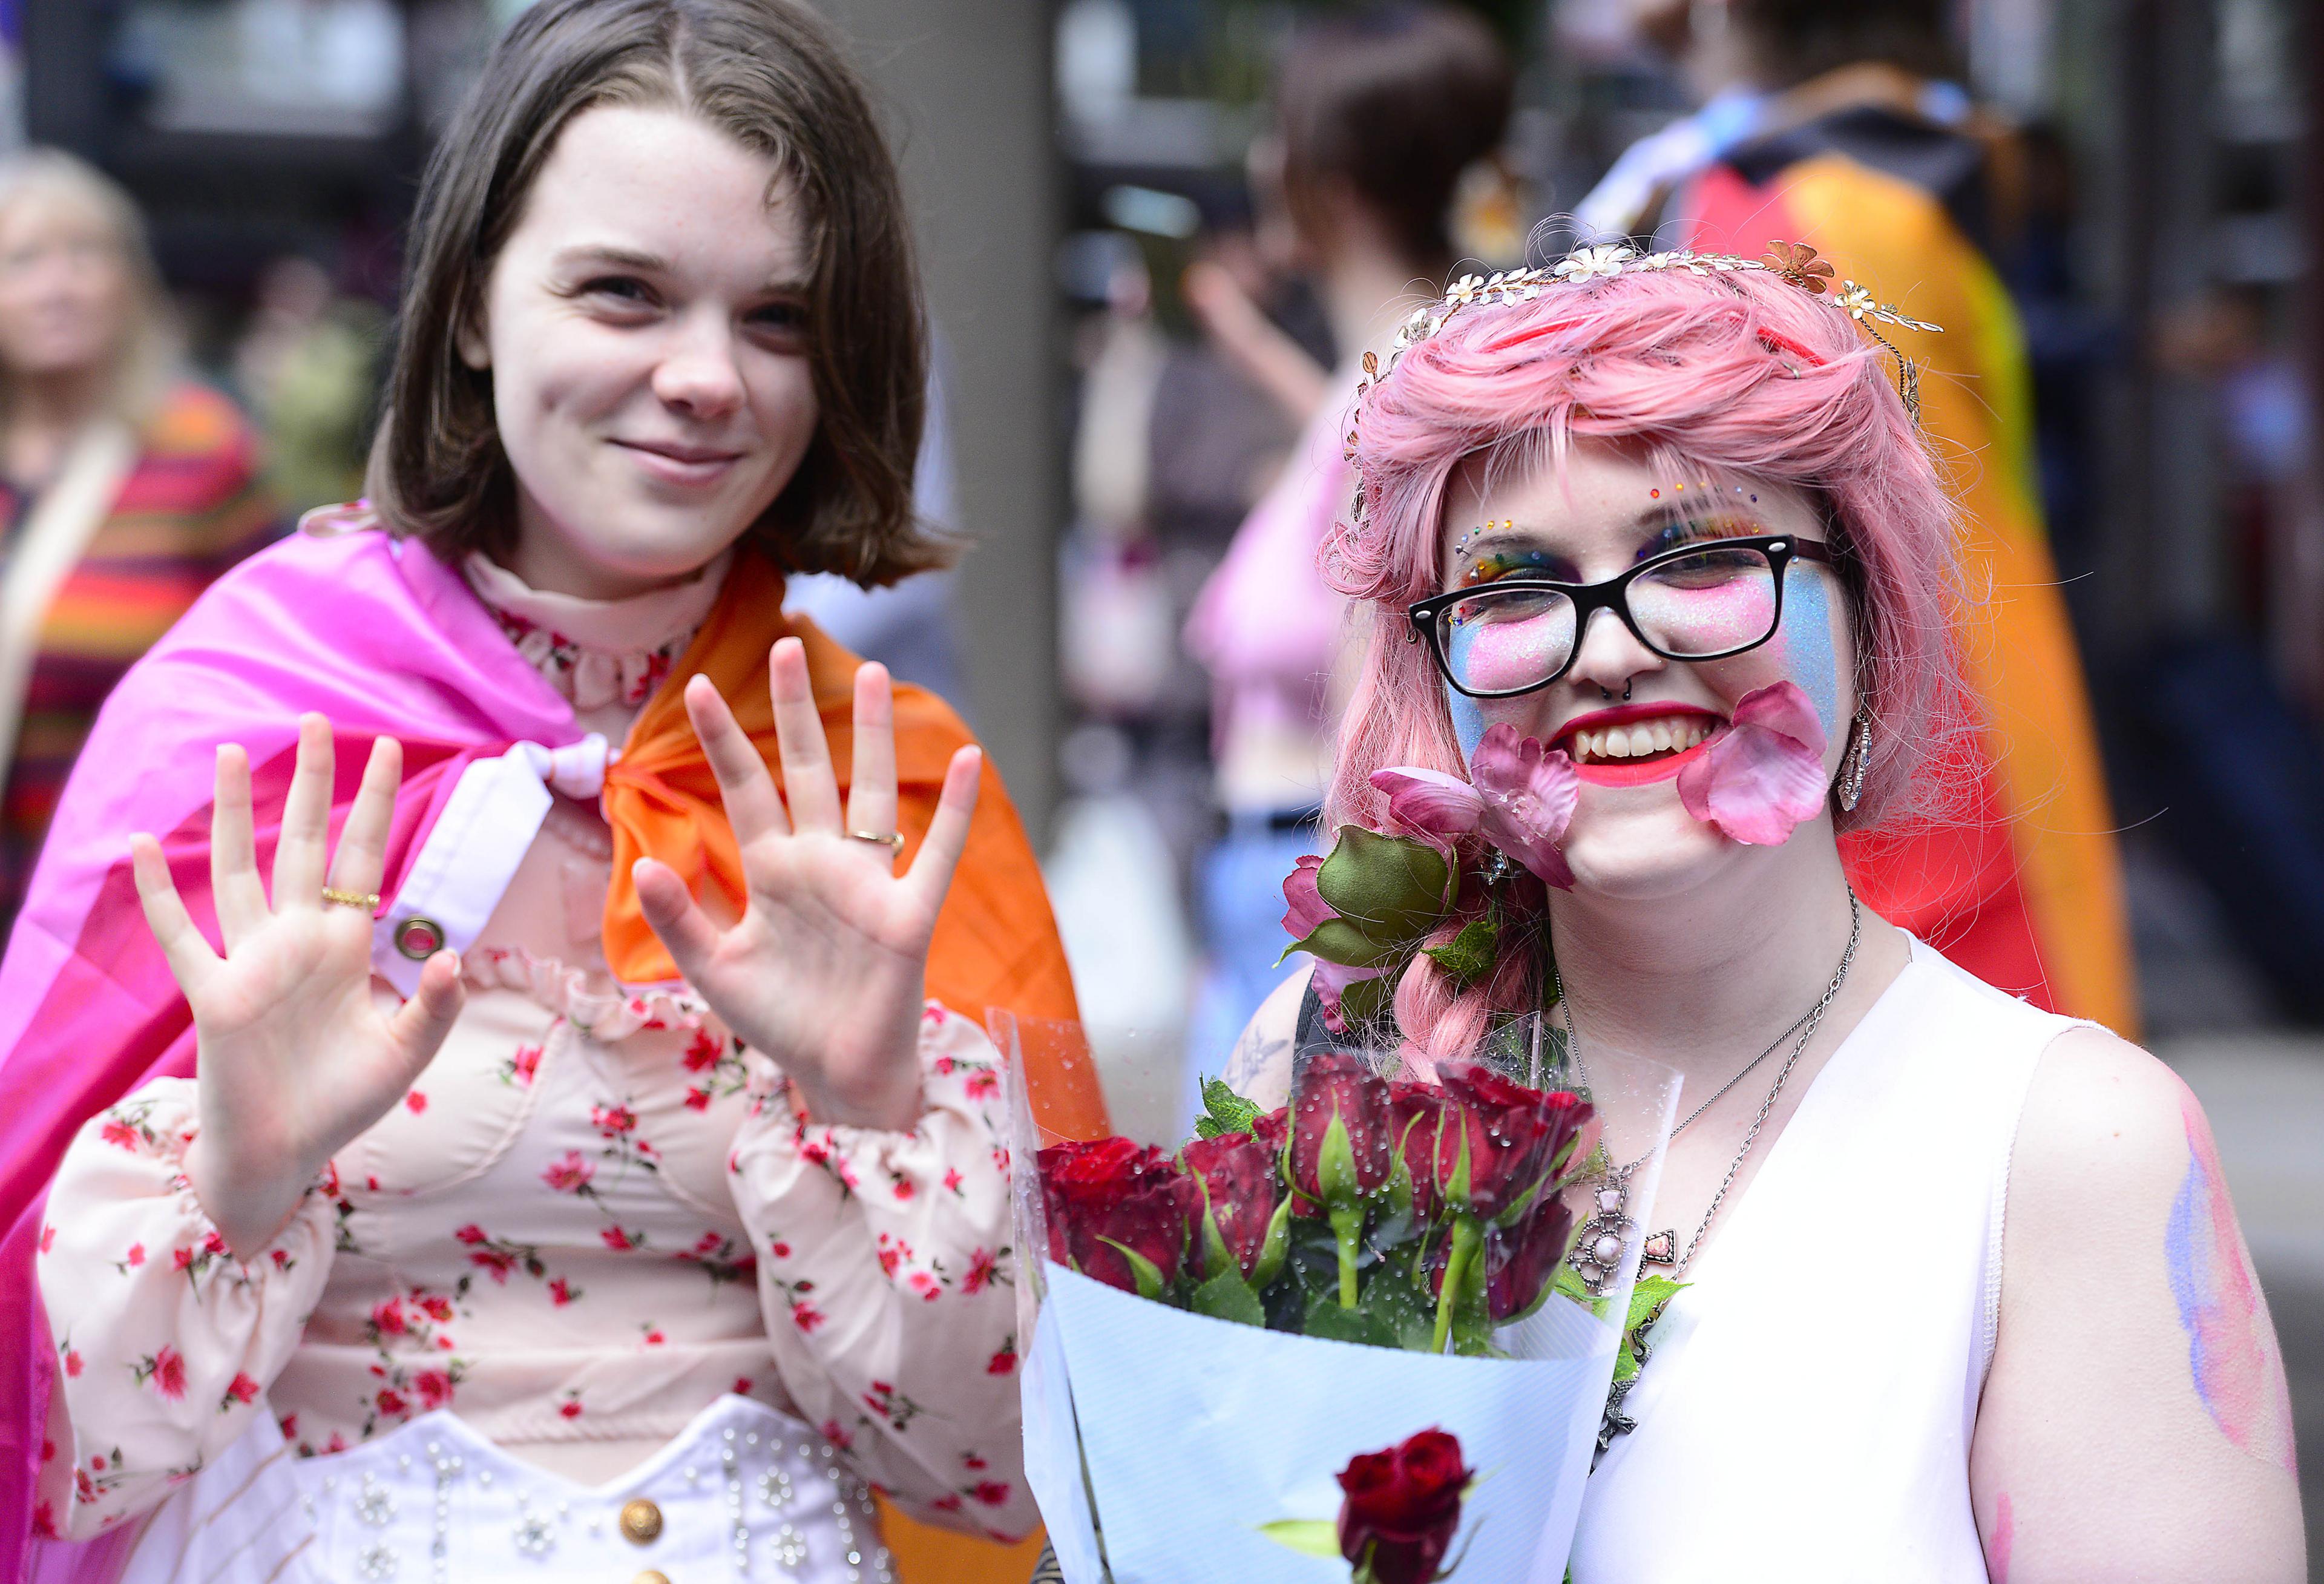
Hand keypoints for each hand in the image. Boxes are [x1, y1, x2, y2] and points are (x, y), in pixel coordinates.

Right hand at [133, 716, 465, 1258]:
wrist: (287, 1153)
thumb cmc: (345, 1101)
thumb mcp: (405, 1053)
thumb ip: (433, 1007)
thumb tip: (449, 955)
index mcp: (347, 947)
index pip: (365, 859)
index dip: (375, 805)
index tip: (388, 747)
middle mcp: (298, 940)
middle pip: (305, 844)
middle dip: (312, 785)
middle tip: (315, 720)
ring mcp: (251, 961)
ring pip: (240, 870)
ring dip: (234, 814)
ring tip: (232, 752)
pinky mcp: (212, 995)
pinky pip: (180, 936)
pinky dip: (160, 894)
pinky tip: (145, 846)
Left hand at [632, 640, 979, 1132]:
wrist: (837, 1076)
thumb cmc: (780, 1020)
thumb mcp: (715, 971)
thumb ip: (682, 919)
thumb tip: (652, 862)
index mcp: (772, 872)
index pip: (744, 789)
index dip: (722, 740)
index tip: (696, 684)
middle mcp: (820, 863)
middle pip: (806, 769)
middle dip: (795, 710)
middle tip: (786, 644)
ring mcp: (867, 884)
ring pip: (870, 792)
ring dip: (875, 735)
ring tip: (876, 672)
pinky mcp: (908, 916)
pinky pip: (937, 854)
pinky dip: (955, 810)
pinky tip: (968, 759)